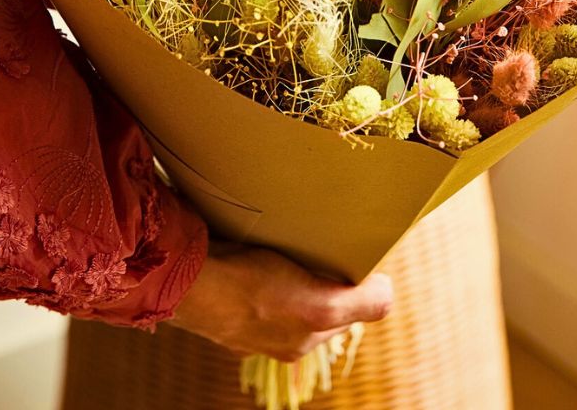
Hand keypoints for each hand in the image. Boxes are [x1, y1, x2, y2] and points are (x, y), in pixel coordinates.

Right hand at [169, 243, 392, 360]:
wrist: (188, 281)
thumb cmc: (253, 292)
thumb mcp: (321, 307)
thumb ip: (361, 305)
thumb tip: (387, 292)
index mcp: (301, 341)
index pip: (347, 308)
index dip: (356, 281)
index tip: (354, 252)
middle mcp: (276, 334)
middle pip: (319, 295)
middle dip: (327, 271)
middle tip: (328, 238)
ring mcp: (248, 312)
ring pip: (289, 282)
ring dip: (297, 260)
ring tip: (297, 235)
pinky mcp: (227, 287)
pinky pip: (258, 269)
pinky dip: (267, 254)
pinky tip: (264, 239)